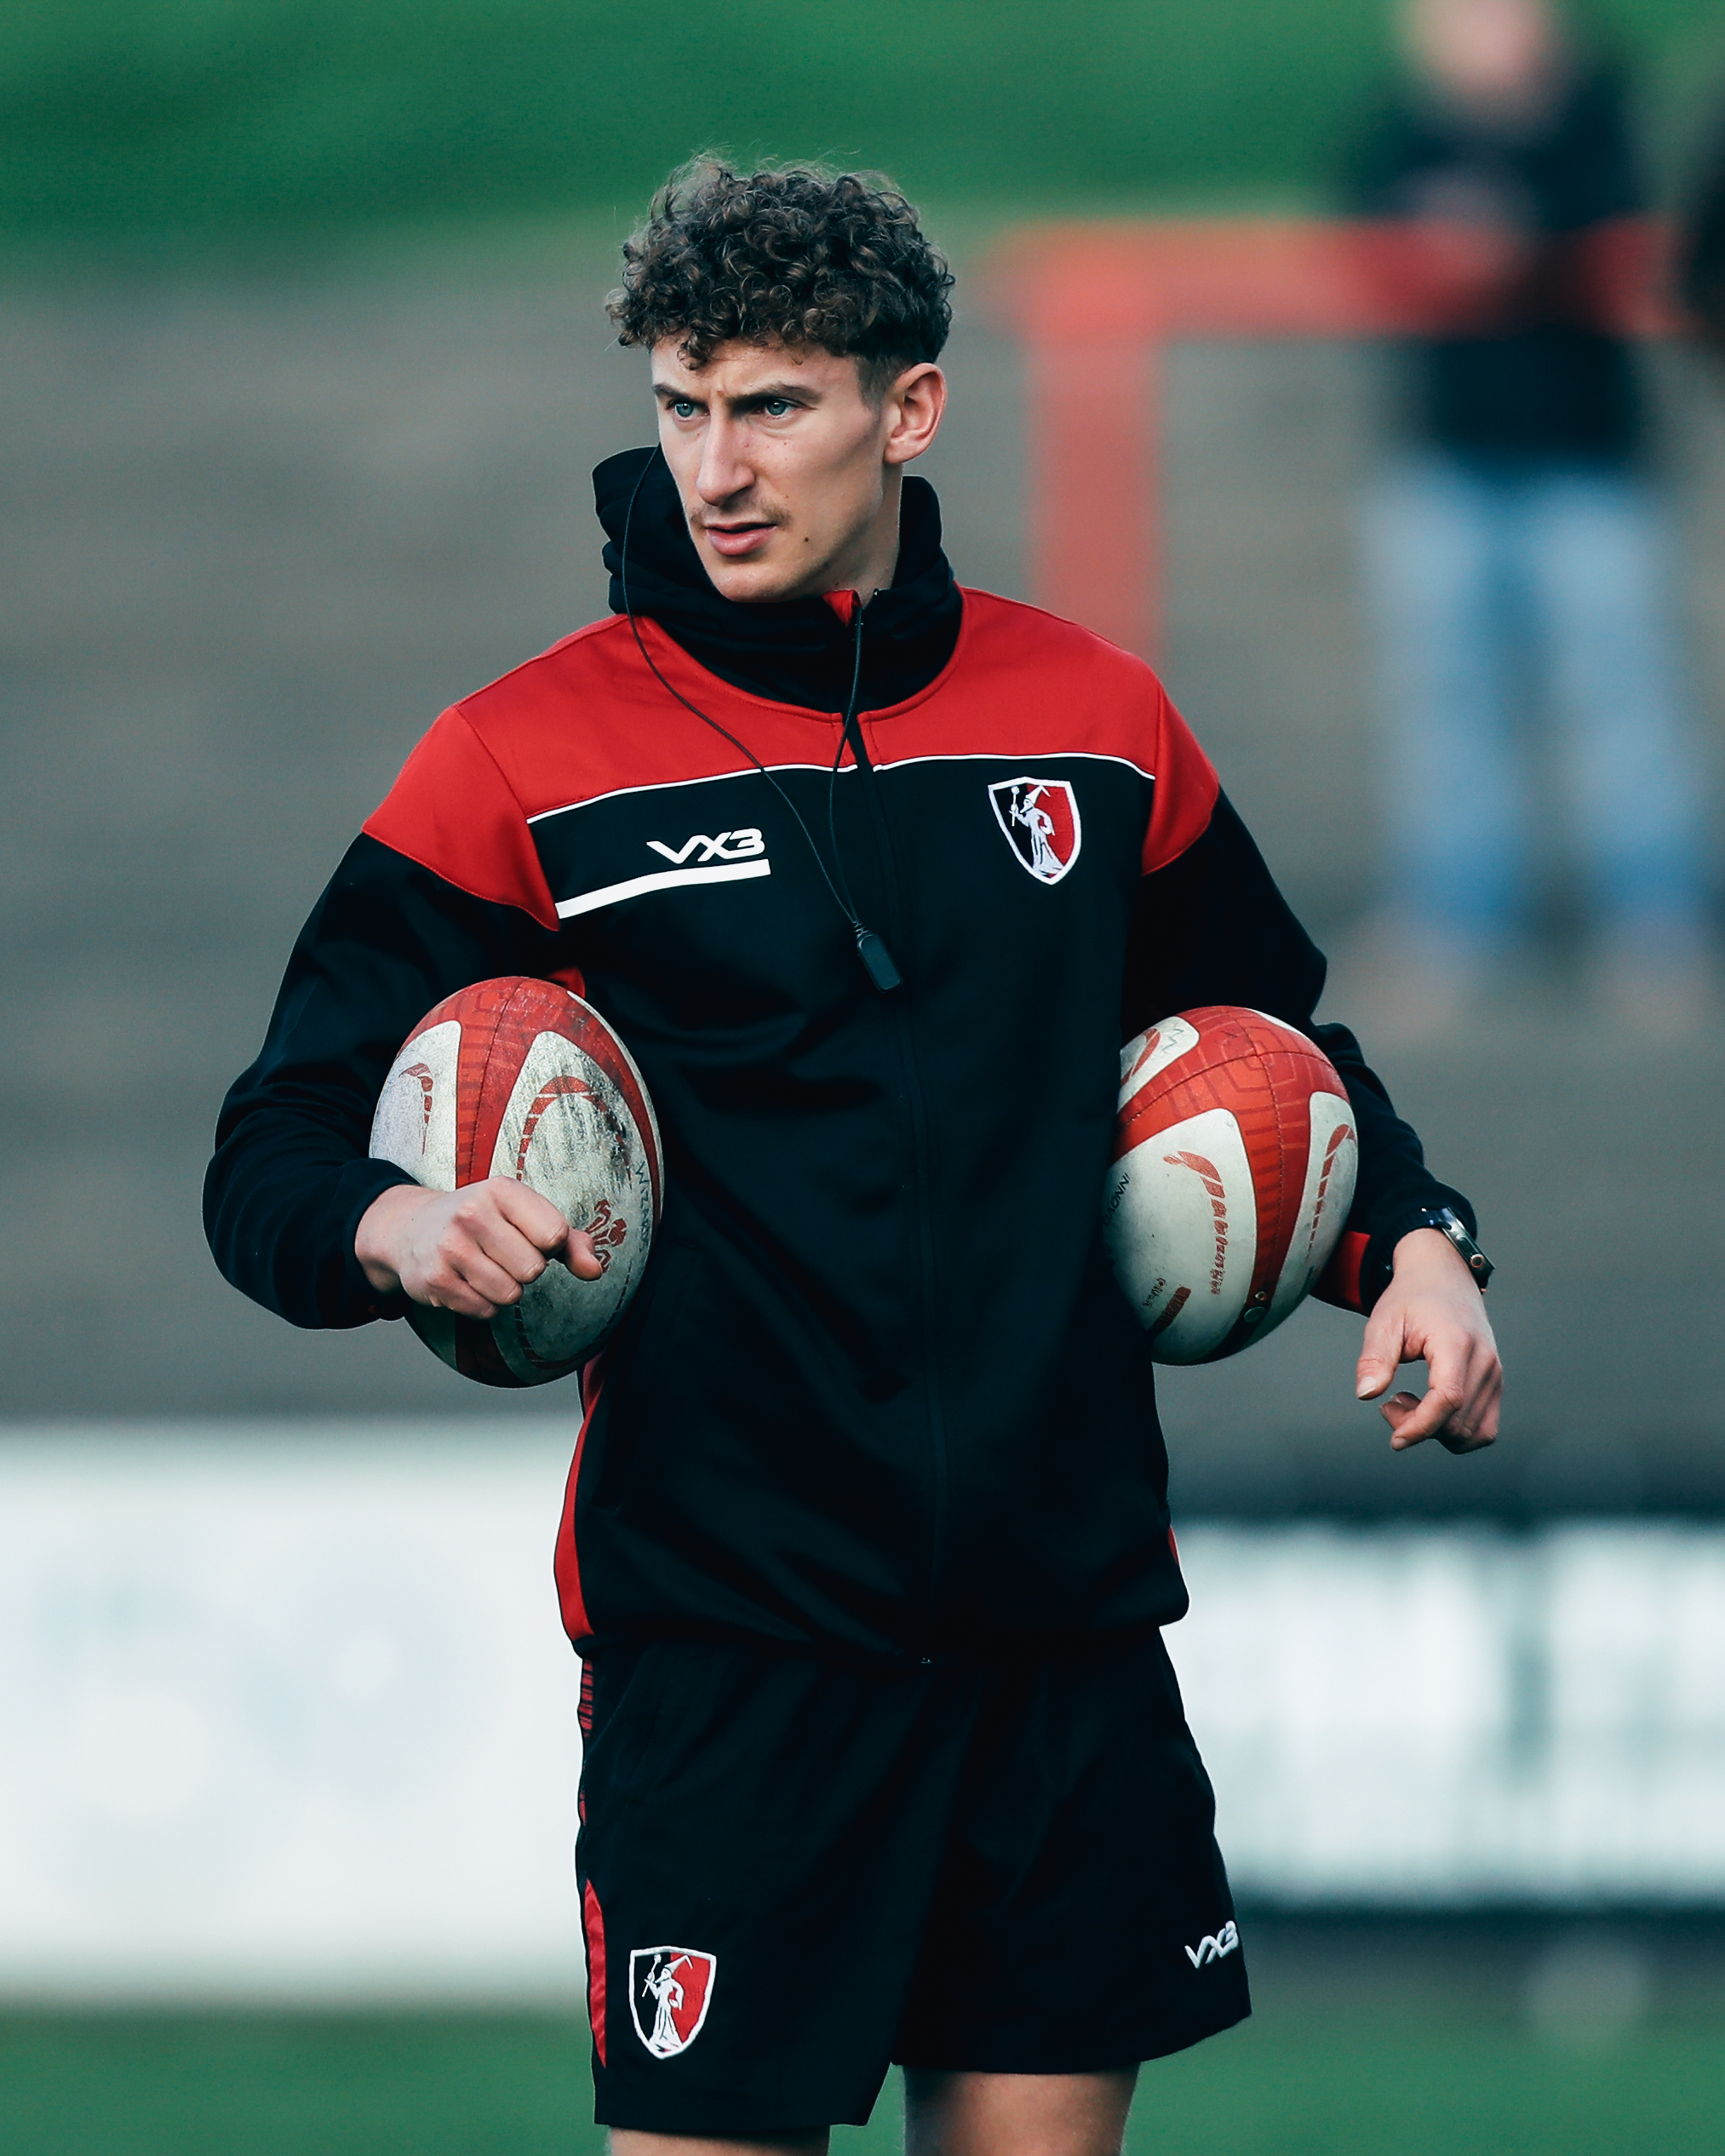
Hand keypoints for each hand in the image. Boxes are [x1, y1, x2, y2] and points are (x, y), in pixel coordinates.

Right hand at [356, 1180, 601, 1316]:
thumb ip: (570, 1242)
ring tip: (484, 1267)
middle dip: (525, 1269)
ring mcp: (450, 1247)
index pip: (555, 1234)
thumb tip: (595, 1270)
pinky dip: (482, 1303)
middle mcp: (472, 1213)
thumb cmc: (484, 1222)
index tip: (528, 1235)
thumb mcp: (527, 1217)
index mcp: (502, 1190)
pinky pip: (485, 1310)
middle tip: (501, 1253)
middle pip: (534, 1269)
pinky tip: (466, 1281)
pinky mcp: (435, 1279)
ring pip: (510, 1294)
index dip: (548, 1245)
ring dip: (504, 1289)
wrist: (411, 1228)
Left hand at [1355, 1228, 1501, 1454]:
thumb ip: (1375, 1359)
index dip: (1421, 1425)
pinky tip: (1430, 1407)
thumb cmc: (1412, 1299)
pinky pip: (1483, 1428)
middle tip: (1390, 1403)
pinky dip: (1455, 1431)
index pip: (1448, 1398)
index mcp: (1456, 1342)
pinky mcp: (1495, 1384)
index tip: (1395, 1439)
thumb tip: (1366, 1394)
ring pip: (1473, 1432)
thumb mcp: (1384, 1321)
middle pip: (1458, 1422)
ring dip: (1436, 1432)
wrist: (1444, 1278)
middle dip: (1418, 1427)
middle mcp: (1484, 1361)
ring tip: (1408, 1402)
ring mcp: (1494, 1374)